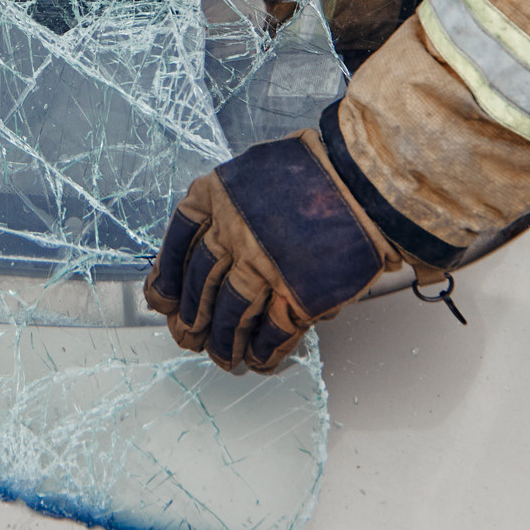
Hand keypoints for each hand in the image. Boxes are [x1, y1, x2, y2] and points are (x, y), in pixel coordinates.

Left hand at [144, 128, 413, 372]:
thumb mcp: (258, 171)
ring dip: (225, 342)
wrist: (369, 178)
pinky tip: (259, 359)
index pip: (178, 243)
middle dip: (192, 317)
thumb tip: (215, 245)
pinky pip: (273, 331)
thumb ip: (233, 205)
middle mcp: (233, 232)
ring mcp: (264, 265)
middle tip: (187, 335)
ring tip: (223, 357)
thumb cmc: (321, 169)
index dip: (167, 276)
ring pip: (232, 314)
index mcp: (217, 195)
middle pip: (202, 284)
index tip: (160, 299)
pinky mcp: (298, 294)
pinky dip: (264, 350)